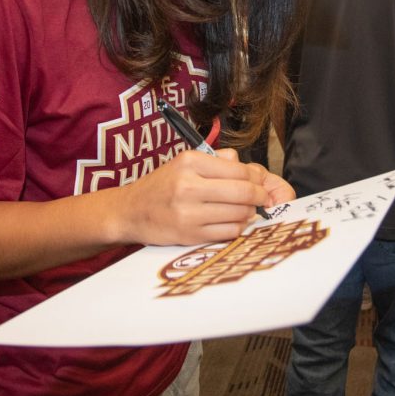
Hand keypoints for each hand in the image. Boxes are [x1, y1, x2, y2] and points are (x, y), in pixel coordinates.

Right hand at [117, 148, 289, 245]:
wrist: (131, 211)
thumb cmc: (161, 186)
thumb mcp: (183, 163)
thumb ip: (217, 161)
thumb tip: (248, 168)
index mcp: (190, 162)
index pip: (239, 170)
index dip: (257, 178)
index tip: (260, 183)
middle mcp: (188, 186)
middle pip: (243, 192)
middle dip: (260, 197)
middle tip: (263, 199)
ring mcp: (189, 212)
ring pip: (238, 214)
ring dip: (249, 213)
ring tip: (245, 210)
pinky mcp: (190, 234)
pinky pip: (228, 232)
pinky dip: (237, 228)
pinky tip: (232, 222)